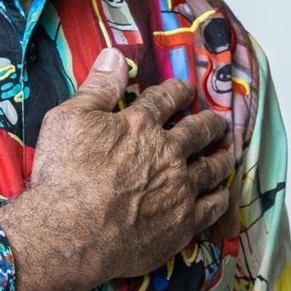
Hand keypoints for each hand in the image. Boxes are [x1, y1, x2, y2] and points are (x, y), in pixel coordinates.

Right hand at [0, 47, 232, 290]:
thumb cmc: (63, 175)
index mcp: (141, 124)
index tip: (186, 89)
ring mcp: (179, 189)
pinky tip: (222, 195)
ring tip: (227, 154)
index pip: (167, 98)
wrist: (69, 234)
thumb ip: (97, 87)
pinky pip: (212, 207)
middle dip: (210, 123)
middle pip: (198, 131)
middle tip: (218, 122)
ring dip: (221, 157)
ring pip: (212, 168)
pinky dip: (220, 197)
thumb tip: (115, 56)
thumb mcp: (68, 118)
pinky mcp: (182, 224)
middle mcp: (168, 152)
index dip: (178, 90)